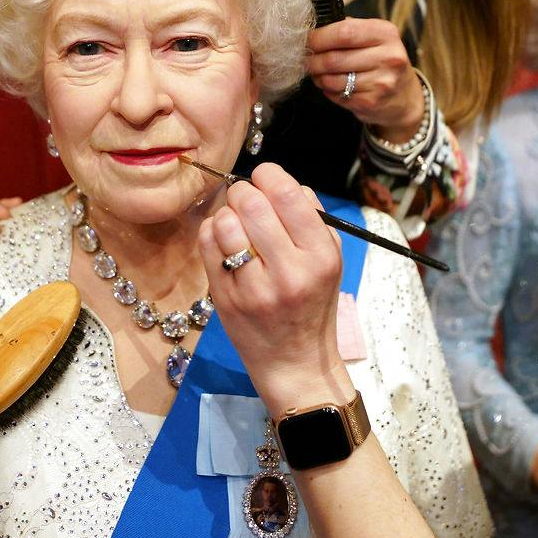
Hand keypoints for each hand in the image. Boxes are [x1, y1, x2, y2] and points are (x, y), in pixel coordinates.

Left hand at [195, 163, 351, 413]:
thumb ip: (312, 218)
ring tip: (236, 225)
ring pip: (225, 222)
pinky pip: (206, 244)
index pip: (287, 194)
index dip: (268, 175)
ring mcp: (253, 288)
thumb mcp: (331, 261)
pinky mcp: (225, 298)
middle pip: (251, 203)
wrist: (295, 362)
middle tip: (245, 200)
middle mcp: (289, 272)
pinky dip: (211, 233)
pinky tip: (224, 243)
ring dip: (226, 214)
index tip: (264, 179)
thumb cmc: (312, 304)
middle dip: (243, 192)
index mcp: (320, 256)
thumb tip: (280, 182)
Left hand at [306, 19, 423, 141]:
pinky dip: (328, 90)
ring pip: (332, 80)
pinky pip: (337, 95)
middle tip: (305, 59)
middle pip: (334, 58)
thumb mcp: (374, 37)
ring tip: (317, 73)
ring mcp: (381, 82)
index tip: (306, 40)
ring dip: (318, 77)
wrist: (404, 97)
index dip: (319, 37)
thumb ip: (349, 29)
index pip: (344, 32)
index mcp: (386, 33)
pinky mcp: (371, 103)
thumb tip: (314, 27)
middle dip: (313, 60)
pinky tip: (332, 86)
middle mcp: (388, 57)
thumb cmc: (382, 60)